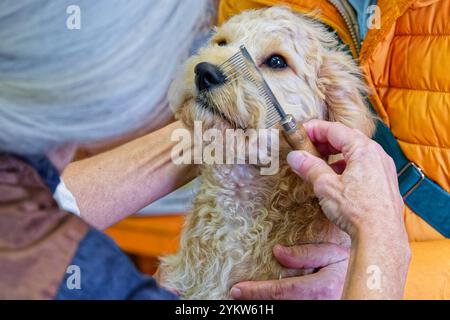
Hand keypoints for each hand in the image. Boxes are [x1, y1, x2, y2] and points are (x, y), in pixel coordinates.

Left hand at [230, 243, 348, 299]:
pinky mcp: (316, 309)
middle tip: (236, 297)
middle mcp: (317, 304)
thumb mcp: (333, 254)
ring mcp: (316, 308)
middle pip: (279, 305)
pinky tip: (265, 301)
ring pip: (285, 309)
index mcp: (321, 287)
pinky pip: (292, 308)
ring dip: (264, 306)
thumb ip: (306, 254)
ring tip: (246, 300)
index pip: (282, 291)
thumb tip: (277, 252)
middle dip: (256, 302)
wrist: (371, 285)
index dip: (257, 292)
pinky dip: (277, 305)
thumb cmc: (352, 266)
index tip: (238, 290)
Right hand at [286, 120, 404, 239]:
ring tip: (319, 163)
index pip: (335, 129)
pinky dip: (347, 166)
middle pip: (347, 138)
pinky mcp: (385, 182)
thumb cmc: (357, 210)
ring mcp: (384, 168)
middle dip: (324, 141)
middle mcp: (377, 155)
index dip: (314, 129)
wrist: (381, 236)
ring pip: (356, 152)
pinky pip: (364, 165)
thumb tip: (295, 156)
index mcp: (364, 149)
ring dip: (335, 154)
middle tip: (306, 147)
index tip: (300, 133)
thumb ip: (309, 167)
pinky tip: (336, 179)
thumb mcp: (326, 186)